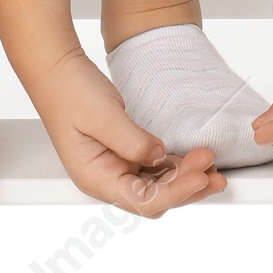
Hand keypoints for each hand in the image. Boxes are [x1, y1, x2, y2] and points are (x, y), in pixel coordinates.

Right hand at [32, 50, 225, 217]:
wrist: (57, 70)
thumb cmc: (69, 93)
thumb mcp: (103, 116)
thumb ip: (133, 141)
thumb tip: (159, 157)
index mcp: (96, 178)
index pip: (143, 201)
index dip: (177, 192)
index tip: (201, 175)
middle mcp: (107, 179)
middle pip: (155, 198)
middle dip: (187, 187)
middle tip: (214, 170)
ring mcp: (116, 167)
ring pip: (158, 185)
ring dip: (186, 177)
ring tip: (212, 165)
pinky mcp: (125, 152)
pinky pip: (155, 167)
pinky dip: (176, 165)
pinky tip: (194, 158)